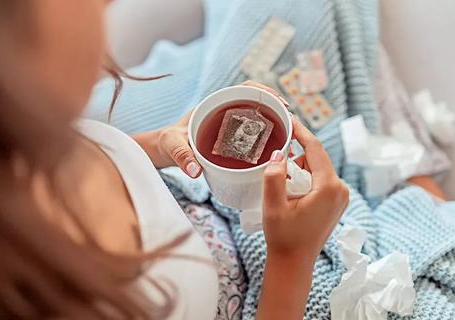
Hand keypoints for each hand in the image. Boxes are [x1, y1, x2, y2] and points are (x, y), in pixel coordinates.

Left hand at [134, 81, 287, 177]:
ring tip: (288, 140)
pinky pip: (252, 135)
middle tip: (292, 126)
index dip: (266, 92)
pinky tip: (273, 153)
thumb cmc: (166, 142)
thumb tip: (196, 171)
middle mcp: (225, 111)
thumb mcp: (172, 145)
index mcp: (214, 103)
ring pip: (258, 120)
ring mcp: (229, 125)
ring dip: (274, 125)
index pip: (246, 88)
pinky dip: (265, 140)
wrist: (162, 150)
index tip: (282, 103)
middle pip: (258, 103)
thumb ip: (182, 156)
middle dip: (277, 110)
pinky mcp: (231, 139)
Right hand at [262, 117, 348, 259]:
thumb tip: (278, 154)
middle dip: (295, 157)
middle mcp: (340, 189)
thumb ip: (274, 176)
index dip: (300, 131)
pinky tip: (292, 194)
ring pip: (317, 168)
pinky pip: (320, 179)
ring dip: (298, 170)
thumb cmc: (283, 237)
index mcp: (328, 187)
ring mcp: (340, 196)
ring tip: (283, 191)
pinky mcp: (336, 201)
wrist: (294, 262)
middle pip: (315, 158)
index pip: (315, 148)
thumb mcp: (272, 205)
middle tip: (275, 168)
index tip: (288, 118)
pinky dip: (305, 179)